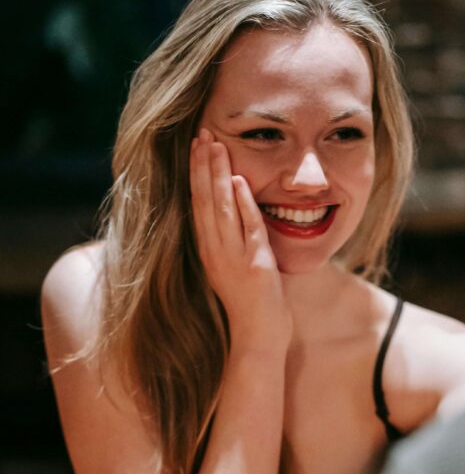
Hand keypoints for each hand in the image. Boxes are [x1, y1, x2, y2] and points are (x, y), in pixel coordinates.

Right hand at [190, 129, 290, 346]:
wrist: (258, 340)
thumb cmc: (251, 307)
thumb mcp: (236, 268)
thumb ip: (233, 242)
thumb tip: (234, 214)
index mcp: (209, 251)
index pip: (198, 204)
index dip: (197, 174)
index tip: (197, 146)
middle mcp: (215, 252)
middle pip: (203, 200)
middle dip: (202, 165)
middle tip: (201, 132)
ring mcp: (233, 258)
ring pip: (220, 209)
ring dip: (217, 176)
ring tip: (215, 145)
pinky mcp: (255, 266)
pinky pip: (248, 229)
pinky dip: (243, 205)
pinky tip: (239, 181)